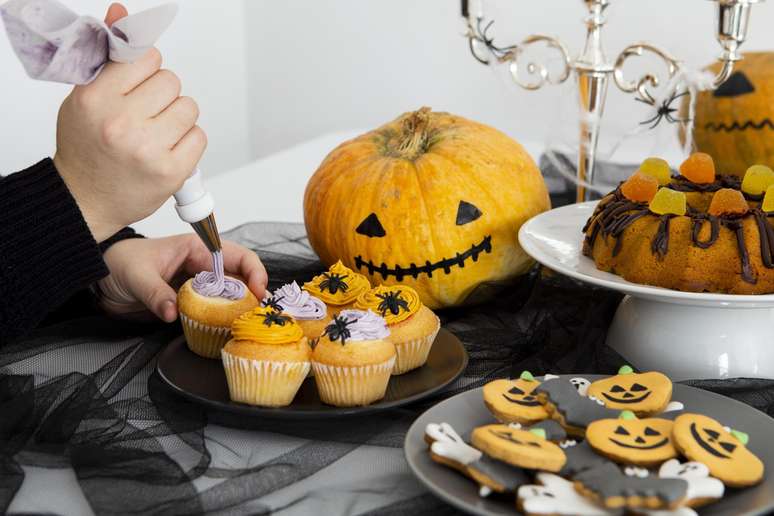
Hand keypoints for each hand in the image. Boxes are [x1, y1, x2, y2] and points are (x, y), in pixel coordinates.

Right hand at [53, 3, 205, 241]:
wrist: (85, 199)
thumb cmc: (87, 147)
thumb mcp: (86, 95)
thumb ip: (109, 56)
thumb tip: (123, 13)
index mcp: (97, 99)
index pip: (146, 57)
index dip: (146, 69)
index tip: (138, 84)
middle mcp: (122, 123)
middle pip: (171, 81)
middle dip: (163, 95)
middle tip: (146, 114)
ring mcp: (149, 149)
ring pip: (189, 107)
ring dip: (178, 118)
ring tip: (157, 133)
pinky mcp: (171, 172)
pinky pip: (199, 136)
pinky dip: (188, 141)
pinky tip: (168, 149)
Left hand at [97, 235, 267, 321]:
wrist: (101, 280)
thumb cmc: (119, 264)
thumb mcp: (136, 276)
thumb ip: (155, 293)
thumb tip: (172, 311)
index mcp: (196, 249)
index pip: (236, 256)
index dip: (253, 272)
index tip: (257, 292)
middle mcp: (202, 266)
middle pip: (239, 278)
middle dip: (251, 295)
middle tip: (256, 314)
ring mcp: (198, 285)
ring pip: (229, 296)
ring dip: (238, 309)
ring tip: (244, 323)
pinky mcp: (191, 303)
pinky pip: (213, 310)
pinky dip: (221, 320)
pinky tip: (225, 329)